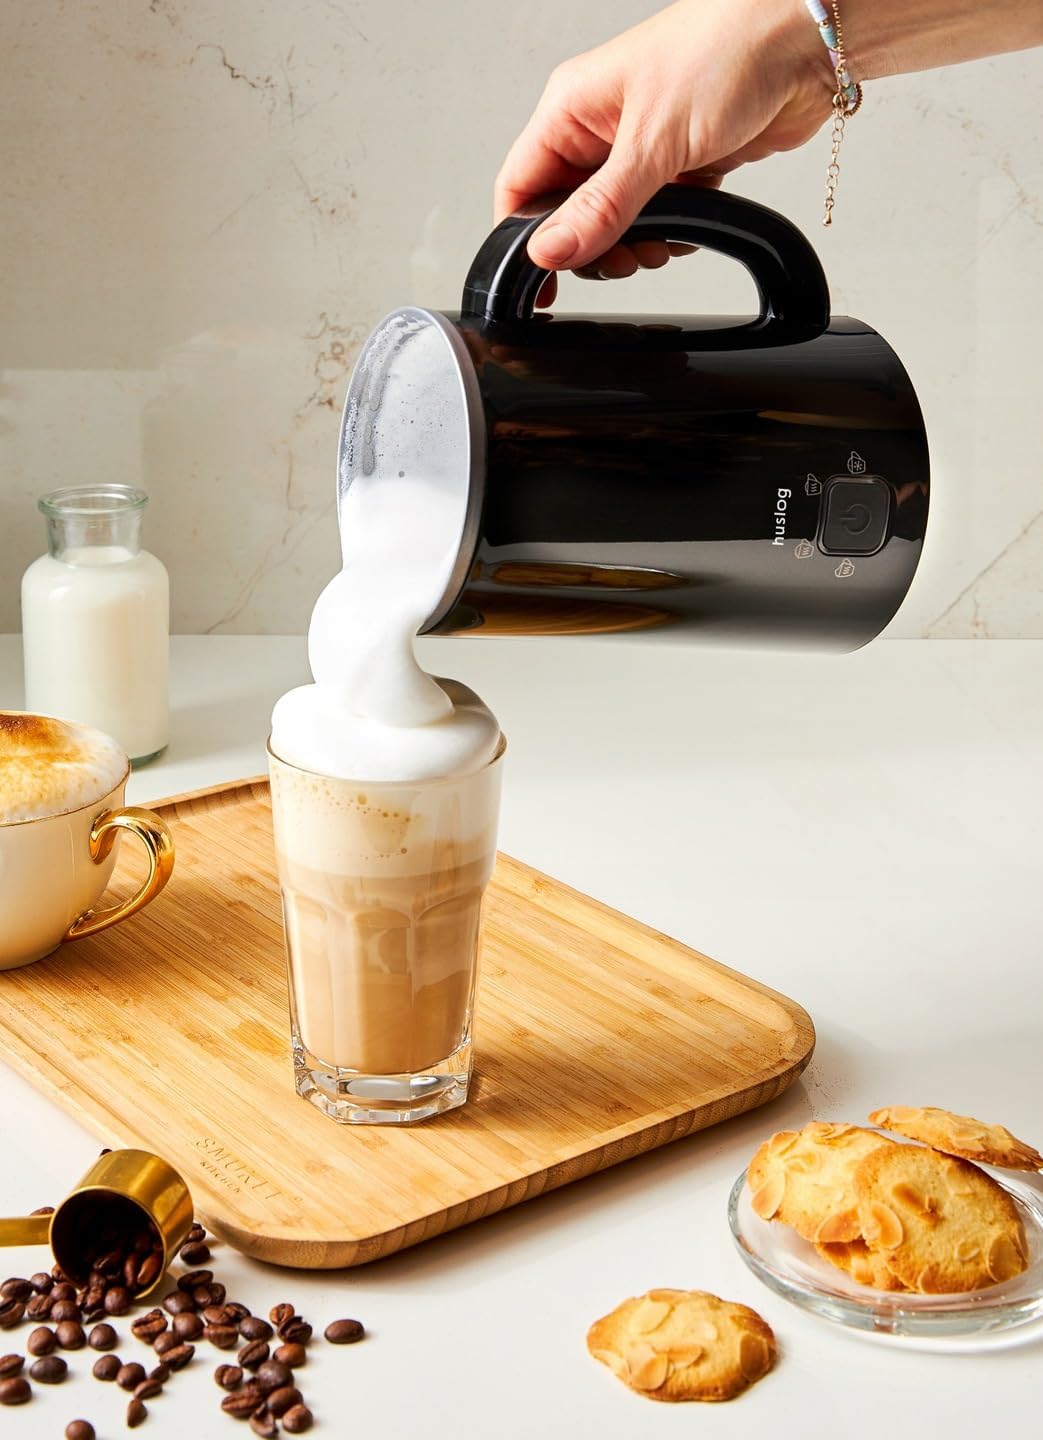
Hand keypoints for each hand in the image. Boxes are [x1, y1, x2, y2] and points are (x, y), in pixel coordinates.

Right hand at [494, 0, 834, 303]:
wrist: (803, 41)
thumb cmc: (724, 51)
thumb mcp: (651, 141)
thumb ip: (600, 207)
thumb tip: (548, 252)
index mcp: (572, 108)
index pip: (521, 186)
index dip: (523, 240)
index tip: (541, 282)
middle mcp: (601, 128)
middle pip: (566, 214)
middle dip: (591, 249)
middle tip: (621, 261)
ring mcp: (641, 147)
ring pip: (613, 222)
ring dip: (634, 245)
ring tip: (660, 244)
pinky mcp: (680, 164)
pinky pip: (658, 218)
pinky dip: (672, 234)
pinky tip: (690, 226)